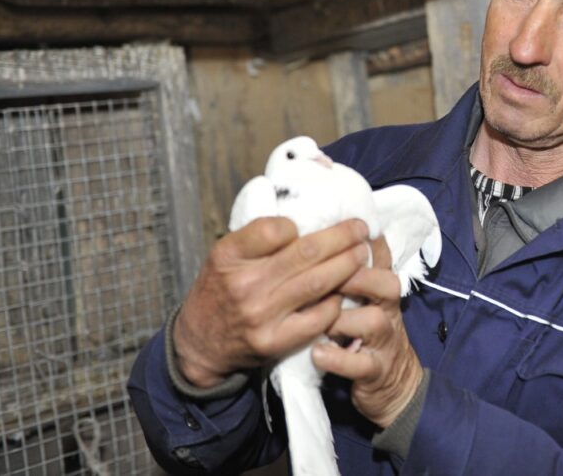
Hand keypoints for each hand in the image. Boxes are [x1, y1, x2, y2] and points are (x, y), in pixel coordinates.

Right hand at [172, 217, 371, 387]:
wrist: (199, 344)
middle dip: (341, 237)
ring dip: (348, 264)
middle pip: (305, 253)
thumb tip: (306, 217)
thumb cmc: (220, 291)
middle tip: (360, 228)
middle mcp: (244, 284)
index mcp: (228, 256)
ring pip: (318, 282)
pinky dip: (336, 300)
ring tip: (362, 253)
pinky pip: (319, 317)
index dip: (299, 224)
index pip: (273, 228)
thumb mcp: (225, 256)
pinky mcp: (275, 342)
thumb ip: (257, 238)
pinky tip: (345, 289)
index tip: (313, 223)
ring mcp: (261, 315)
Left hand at [312, 236, 423, 428]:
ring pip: (373, 321)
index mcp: (381, 287)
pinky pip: (360, 364)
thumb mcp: (363, 297)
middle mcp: (388, 309)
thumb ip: (348, 270)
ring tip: (319, 321)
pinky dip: (338, 359)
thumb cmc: (365, 330)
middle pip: (386, 283)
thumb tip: (318, 234)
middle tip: (324, 276)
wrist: (393, 381)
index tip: (341, 233)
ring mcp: (385, 340)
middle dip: (356, 275)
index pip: (380, 256)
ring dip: (343, 319)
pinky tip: (317, 353)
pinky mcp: (376, 370)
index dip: (364, 243)